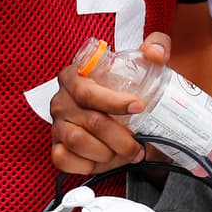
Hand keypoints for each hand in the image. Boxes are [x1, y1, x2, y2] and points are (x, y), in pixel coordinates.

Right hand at [49, 32, 171, 176]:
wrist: (114, 110)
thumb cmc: (124, 85)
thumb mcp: (142, 61)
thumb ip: (155, 47)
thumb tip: (155, 53)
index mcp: (75, 75)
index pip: (89, 91)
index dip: (114, 102)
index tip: (138, 107)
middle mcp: (62, 100)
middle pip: (90, 121)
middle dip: (120, 138)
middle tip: (139, 145)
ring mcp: (57, 124)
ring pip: (79, 142)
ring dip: (107, 152)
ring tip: (126, 153)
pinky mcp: (56, 146)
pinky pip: (63, 160)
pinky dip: (87, 164)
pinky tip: (105, 160)